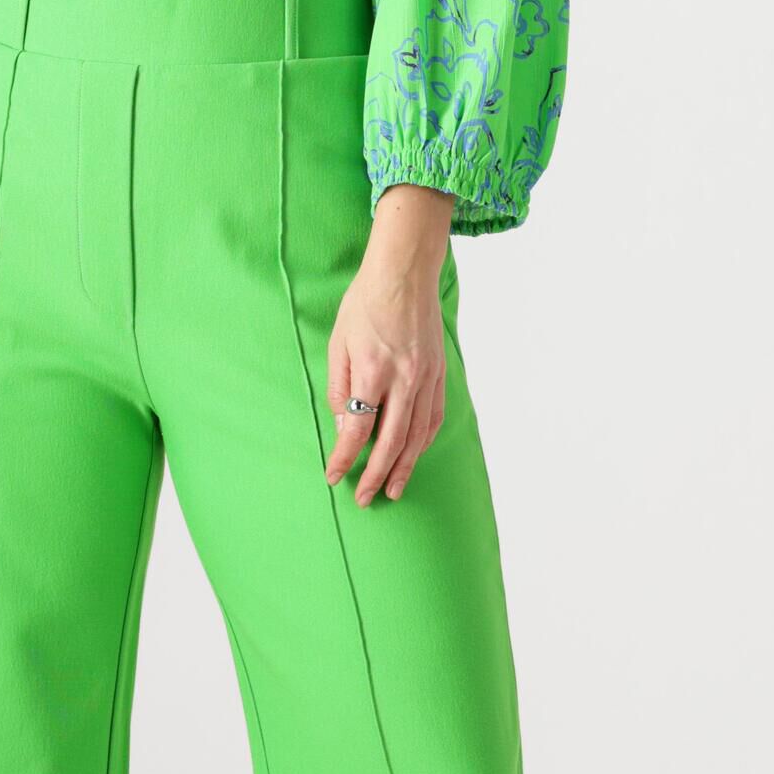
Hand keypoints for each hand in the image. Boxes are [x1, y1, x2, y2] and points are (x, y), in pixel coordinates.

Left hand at [323, 186, 454, 503]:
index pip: (357, 429)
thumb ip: (339, 388)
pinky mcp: (440, 374)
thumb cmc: (365, 304)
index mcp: (373, 371)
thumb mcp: (338, 344)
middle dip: (376, 474)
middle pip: (391, 441)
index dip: (345, 458)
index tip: (334, 476)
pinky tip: (414, 456)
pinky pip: (433, 417)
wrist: (405, 274)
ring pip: (417, 435)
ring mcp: (426, 378)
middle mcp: (404, 379)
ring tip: (392, 490)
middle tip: (365, 498)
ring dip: (404, 467)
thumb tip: (344, 426)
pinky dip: (423, 442)